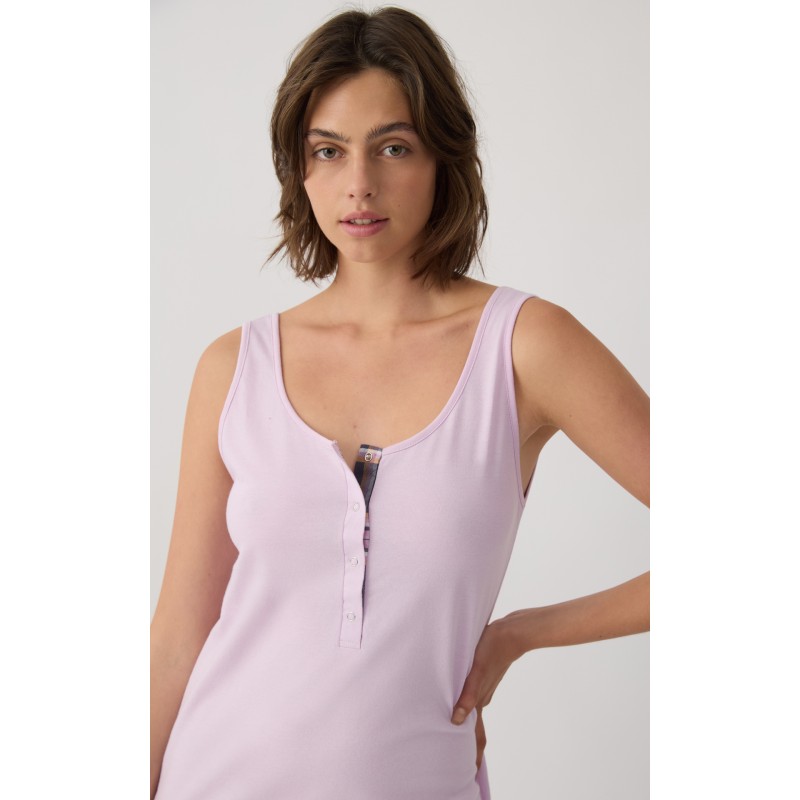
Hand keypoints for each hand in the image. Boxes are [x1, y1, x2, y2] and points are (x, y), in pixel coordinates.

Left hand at [450, 617, 520, 770]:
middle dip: (468, 745)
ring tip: (456, 736)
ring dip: (466, 726)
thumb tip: (456, 720)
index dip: (473, 753)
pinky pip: (473, 697)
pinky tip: (461, 704)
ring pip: (473, 713)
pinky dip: (466, 706)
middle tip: (460, 761)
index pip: (475, 735)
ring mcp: (484, 687)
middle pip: (474, 728)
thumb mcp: (477, 671)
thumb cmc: (493, 648)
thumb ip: (468, 694)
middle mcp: (482, 697)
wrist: (512, 632)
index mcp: (479, 700)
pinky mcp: (483, 676)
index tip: (471, 771)